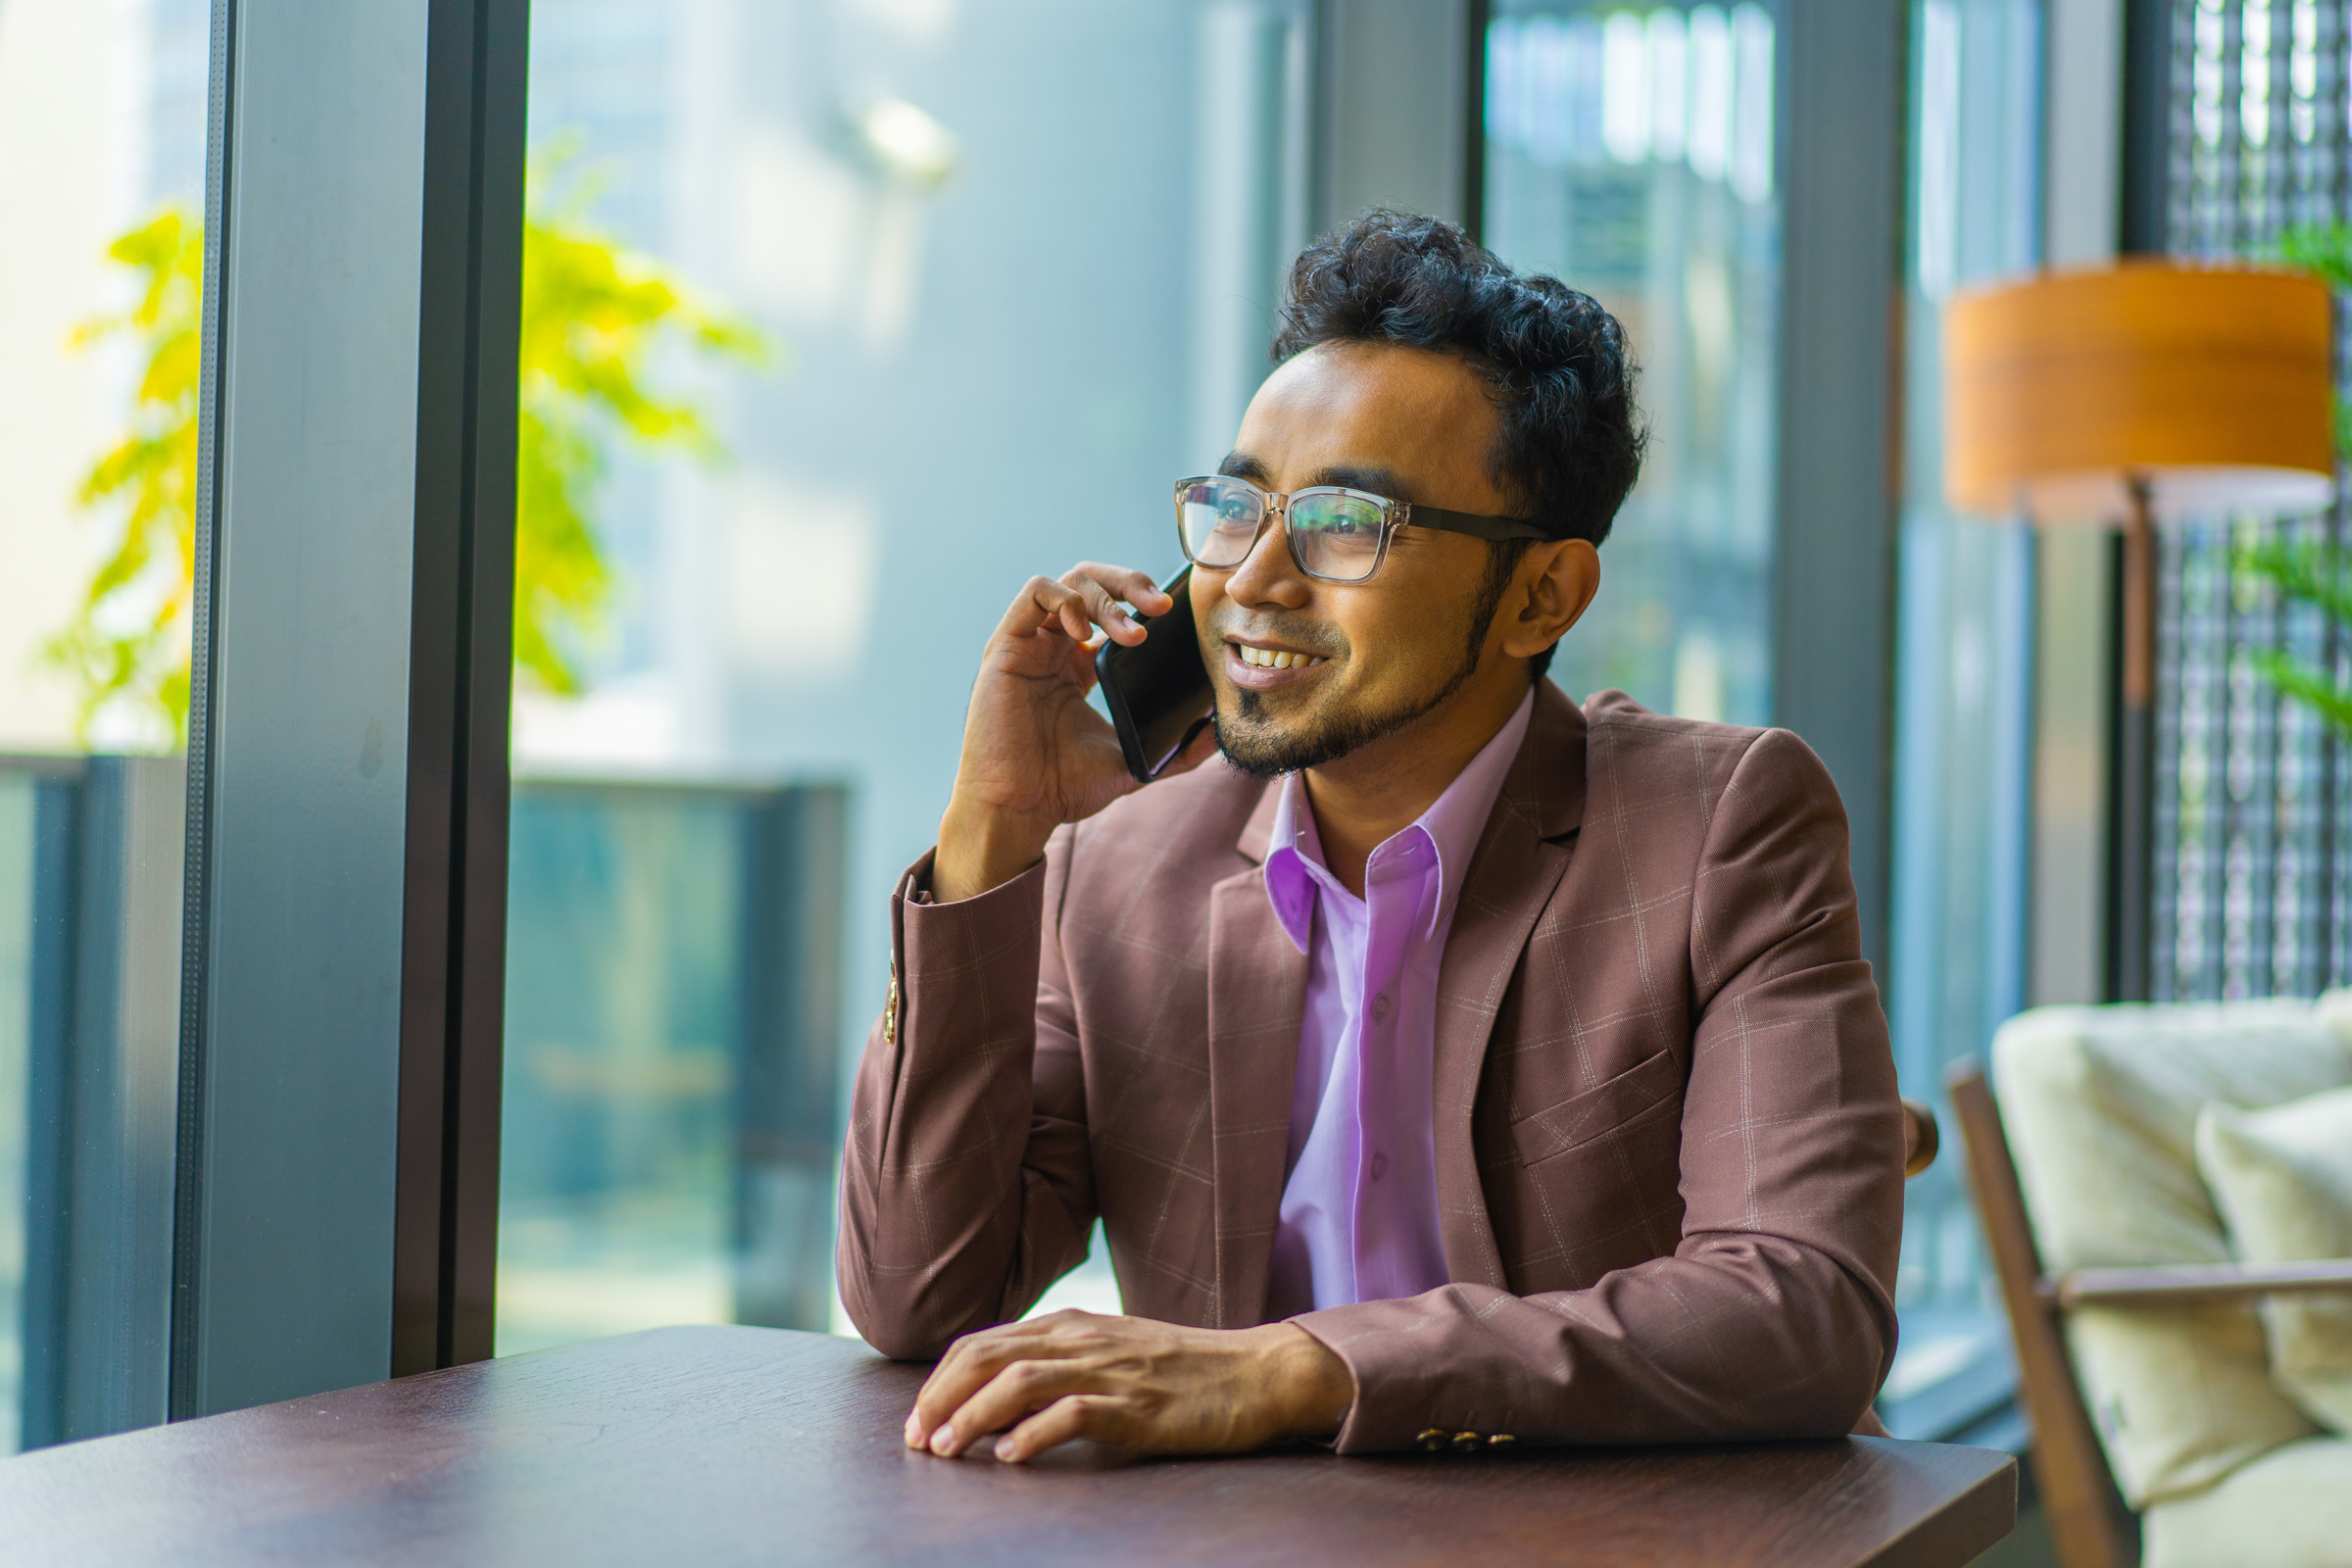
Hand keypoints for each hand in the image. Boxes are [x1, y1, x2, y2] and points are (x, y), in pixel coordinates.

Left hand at [902, 1310, 1353, 1463]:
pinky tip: (1011, 1459)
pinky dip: (1033, 1435)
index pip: (983, 1343)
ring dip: (972, 1417)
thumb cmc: (1181, 1370)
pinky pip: (1073, 1413)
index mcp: (1070, 1324)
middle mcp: (1081, 1339)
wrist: (1255, 1372)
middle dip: (941, 1398)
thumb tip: (998, 1394)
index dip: (941, 1381)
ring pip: (1018, 1382)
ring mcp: (1109, 1370)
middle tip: (916, 1439)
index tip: (918, 1418)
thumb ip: (1059, 1362)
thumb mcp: (1110, 1351)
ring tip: (946, 1450)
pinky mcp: (1137, 1405)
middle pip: (988, 1357)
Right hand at [933, 565, 1218, 902]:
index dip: (1141, 602)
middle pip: (1093, 584)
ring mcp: (1030, 645)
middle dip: (1131, 584)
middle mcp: (1054, 649)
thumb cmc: (1063, 789)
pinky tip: (1086, 631)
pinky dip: (1066, 598)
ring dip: (1107, 596)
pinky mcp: (1006, 647)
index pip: (1112, 610)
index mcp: (1079, 667)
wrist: (1020, 810)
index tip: (1174, 616)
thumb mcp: (1134, 764)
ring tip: (1133, 633)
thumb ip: (1177, 751)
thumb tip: (1217, 735)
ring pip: (1070, 583)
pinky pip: (1034, 593)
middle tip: (1162, 605)